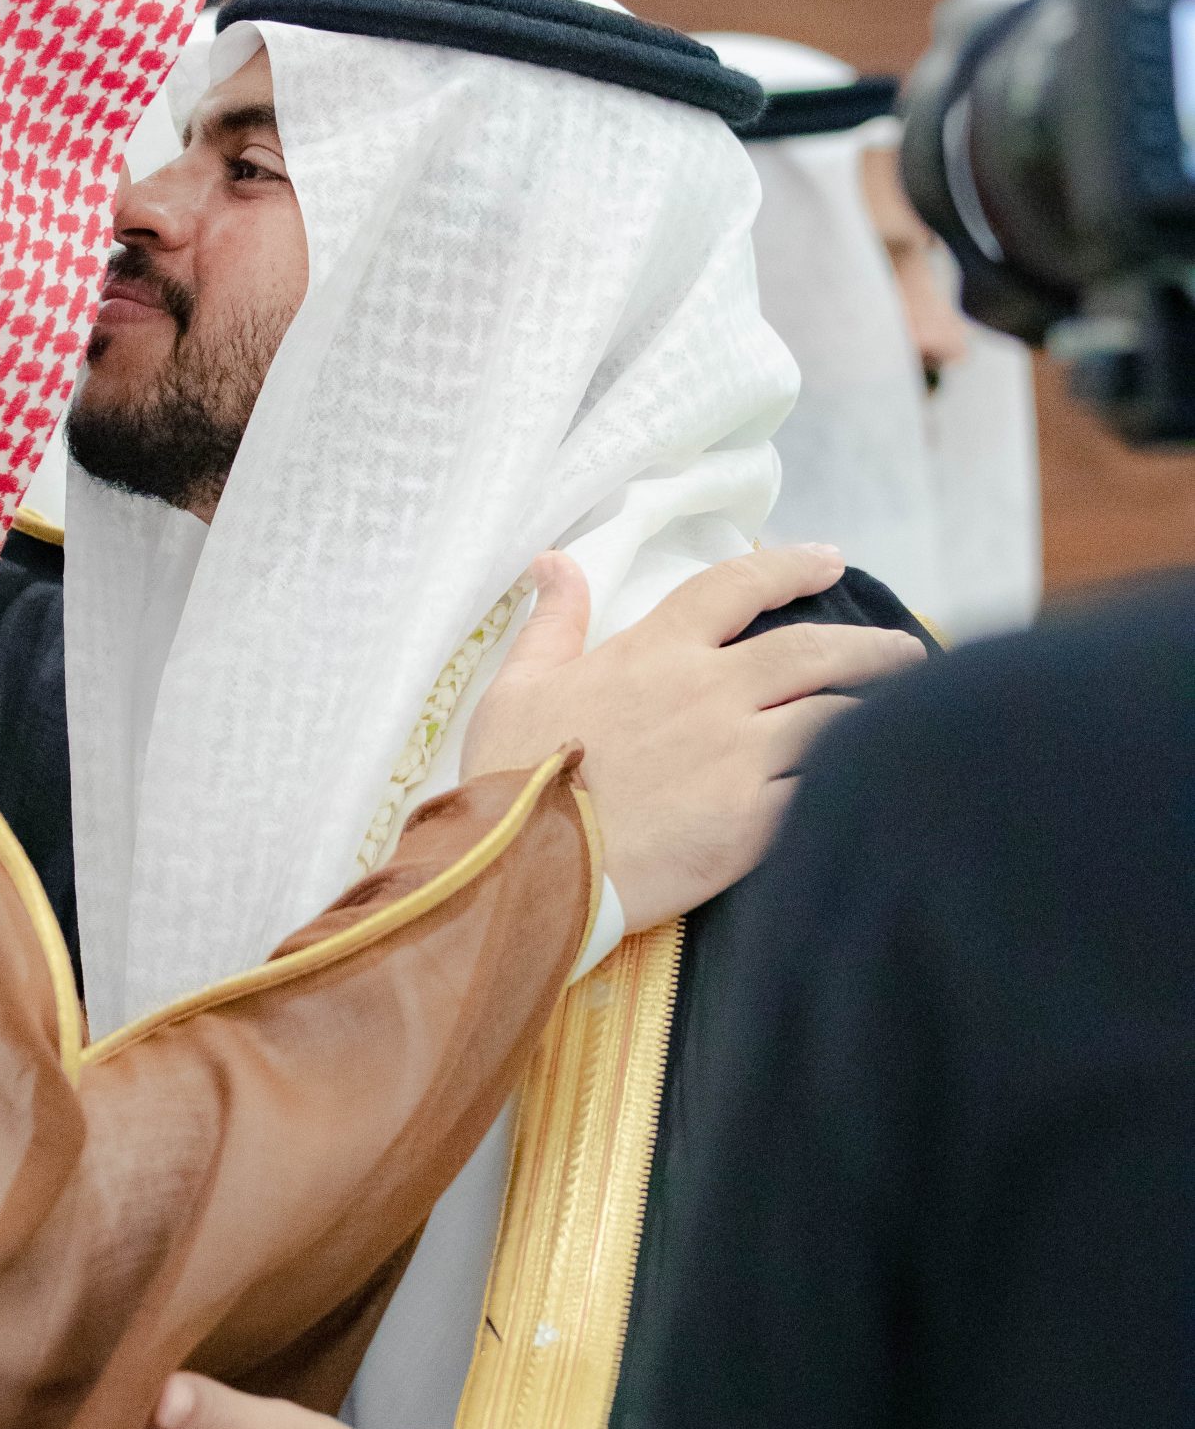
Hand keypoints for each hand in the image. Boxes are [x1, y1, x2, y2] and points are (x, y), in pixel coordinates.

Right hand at [463, 544, 924, 930]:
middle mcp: (710, 691)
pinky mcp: (756, 820)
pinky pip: (828, 789)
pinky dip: (864, 783)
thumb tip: (553, 562)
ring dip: (883, 711)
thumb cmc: (511, 778)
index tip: (829, 559)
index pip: (735, 587)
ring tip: (917, 713)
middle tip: (908, 649)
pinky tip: (889, 784)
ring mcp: (739, 755)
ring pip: (837, 716)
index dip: (790, 566)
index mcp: (656, 652)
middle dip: (871, 646)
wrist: (525, 869)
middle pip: (814, 650)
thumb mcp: (516, 687)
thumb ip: (551, 622)